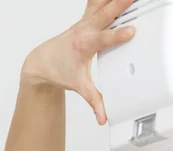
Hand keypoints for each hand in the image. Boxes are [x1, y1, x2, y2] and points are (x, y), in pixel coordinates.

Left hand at [21, 0, 135, 124]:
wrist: (41, 62)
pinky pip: (96, 2)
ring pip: (100, 3)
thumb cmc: (58, 71)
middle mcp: (84, 30)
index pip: (103, 39)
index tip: (131, 31)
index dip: (117, 35)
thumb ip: (94, 102)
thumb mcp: (79, 87)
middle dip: (120, 4)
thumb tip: (103, 118)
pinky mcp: (85, 17)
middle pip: (104, 14)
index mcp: (83, 45)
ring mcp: (84, 21)